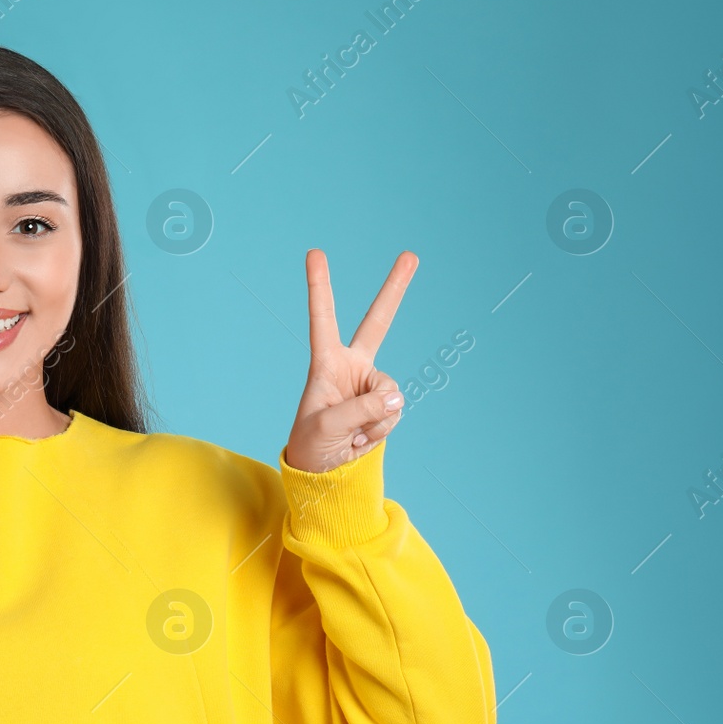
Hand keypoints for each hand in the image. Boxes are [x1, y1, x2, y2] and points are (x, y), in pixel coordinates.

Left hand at [283, 249, 416, 473]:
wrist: (324, 471)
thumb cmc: (312, 444)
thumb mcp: (327, 427)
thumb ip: (361, 410)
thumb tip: (397, 399)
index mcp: (326, 362)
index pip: (323, 318)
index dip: (319, 286)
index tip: (315, 252)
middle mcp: (351, 366)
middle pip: (378, 322)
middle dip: (395, 288)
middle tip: (410, 255)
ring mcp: (371, 385)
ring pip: (391, 394)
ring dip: (374, 420)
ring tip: (350, 434)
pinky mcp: (385, 405)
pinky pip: (394, 415)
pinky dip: (380, 431)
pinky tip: (361, 438)